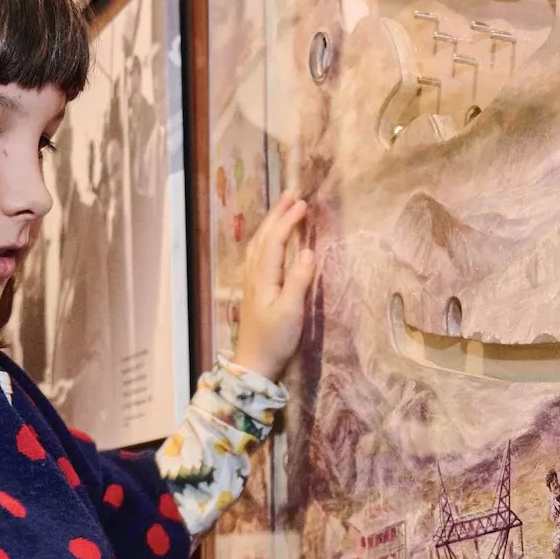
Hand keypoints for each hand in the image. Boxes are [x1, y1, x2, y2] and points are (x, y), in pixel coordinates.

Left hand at [231, 190, 315, 381]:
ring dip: (271, 223)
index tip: (303, 203)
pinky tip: (271, 239)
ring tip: (283, 208)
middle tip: (292, 194)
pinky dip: (266, 238)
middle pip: (263, 237)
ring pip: (258, 244)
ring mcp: (252, 282)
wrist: (254, 365)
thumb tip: (307, 251)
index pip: (275, 240)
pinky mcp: (254, 290)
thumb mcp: (291, 312)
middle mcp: (254, 274)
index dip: (288, 220)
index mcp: (264, 277)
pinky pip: (258, 254)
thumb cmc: (275, 340)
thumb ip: (299, 281)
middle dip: (277, 214)